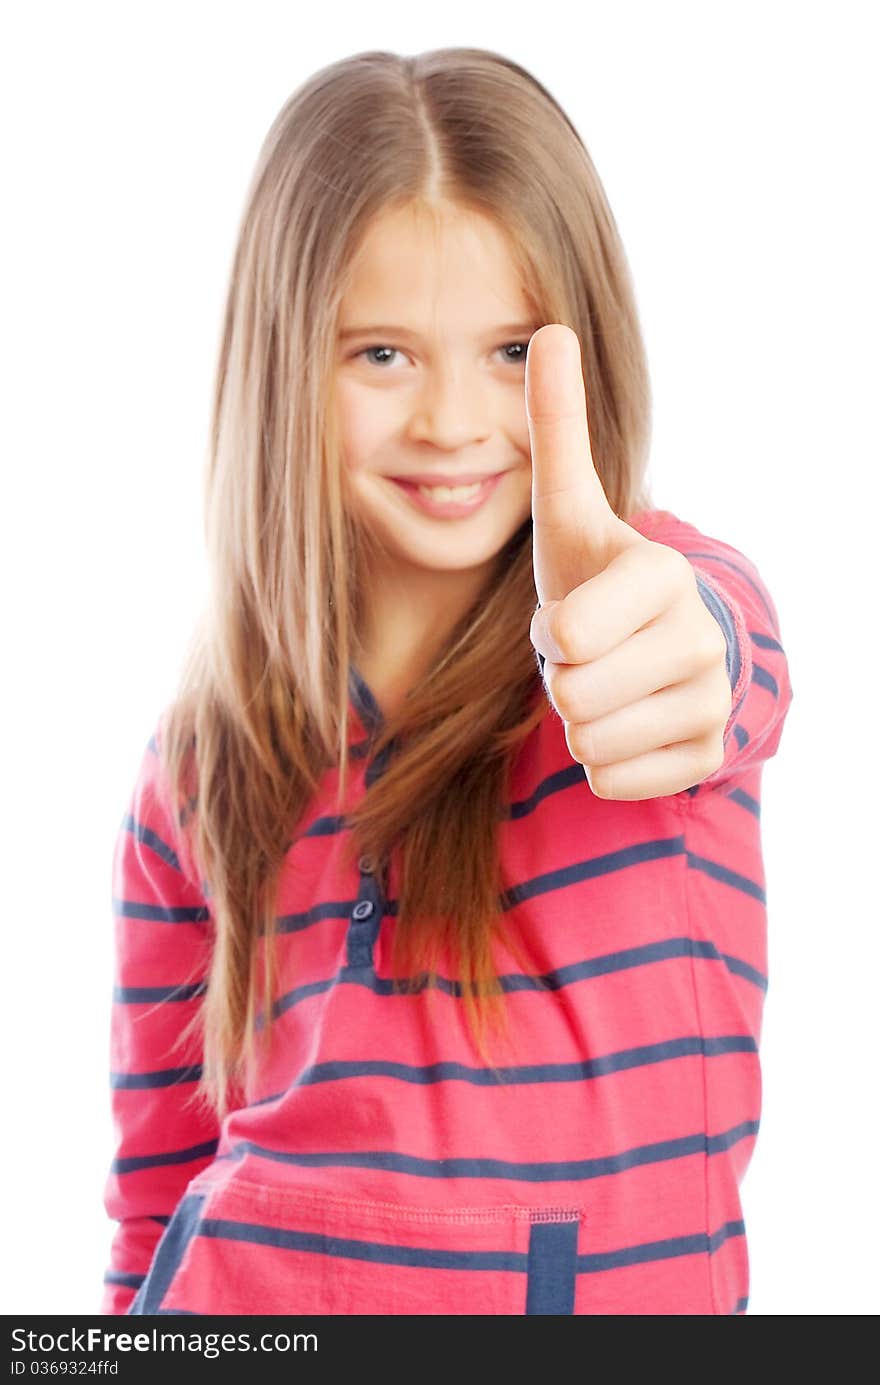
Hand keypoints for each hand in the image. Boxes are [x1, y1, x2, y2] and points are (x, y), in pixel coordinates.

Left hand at [526, 324, 731, 800]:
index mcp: (662, 575)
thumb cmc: (598, 578)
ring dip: (578, 720)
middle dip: (559, 678)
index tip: (574, 614)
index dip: (547, 632)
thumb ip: (555, 430)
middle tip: (586, 654)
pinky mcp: (707, 754)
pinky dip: (604, 761)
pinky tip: (627, 722)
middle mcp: (698, 638)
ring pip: (590, 743)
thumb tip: (550, 330)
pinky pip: (613, 781)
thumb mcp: (569, 511)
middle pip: (572, 695)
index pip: (565, 633)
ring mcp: (711, 701)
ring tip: (605, 682)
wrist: (654, 645)